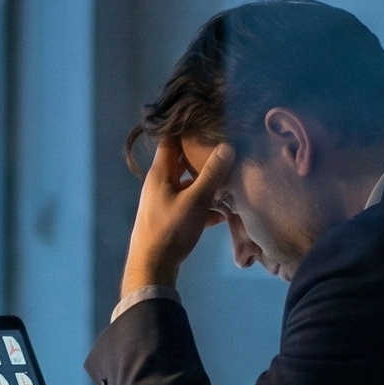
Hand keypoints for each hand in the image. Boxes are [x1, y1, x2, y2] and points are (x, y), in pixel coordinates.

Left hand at [122, 137, 233, 295]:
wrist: (153, 267)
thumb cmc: (170, 229)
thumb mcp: (195, 200)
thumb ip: (211, 174)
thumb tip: (228, 145)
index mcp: (160, 172)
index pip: (170, 139)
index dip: (185, 127)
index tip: (205, 117)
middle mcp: (160, 183)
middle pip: (182, 161)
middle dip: (202, 154)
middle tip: (225, 143)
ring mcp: (165, 201)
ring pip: (188, 184)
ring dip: (207, 181)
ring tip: (230, 175)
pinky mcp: (171, 218)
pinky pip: (191, 204)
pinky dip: (206, 205)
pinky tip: (225, 210)